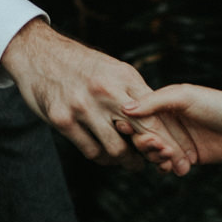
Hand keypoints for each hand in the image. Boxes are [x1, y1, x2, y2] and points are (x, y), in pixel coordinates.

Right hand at [0, 20, 192, 173]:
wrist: (39, 53)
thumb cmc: (82, 65)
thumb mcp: (114, 70)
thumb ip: (136, 93)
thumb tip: (161, 118)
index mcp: (124, 78)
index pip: (156, 116)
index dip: (172, 140)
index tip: (182, 157)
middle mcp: (105, 92)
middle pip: (141, 134)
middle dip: (157, 155)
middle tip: (165, 168)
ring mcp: (82, 106)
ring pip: (116, 149)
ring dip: (127, 161)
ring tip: (132, 163)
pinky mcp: (61, 119)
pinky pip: (90, 151)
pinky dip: (102, 159)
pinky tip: (106, 157)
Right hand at [120, 83, 221, 168]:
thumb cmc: (217, 103)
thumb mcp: (183, 96)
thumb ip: (154, 101)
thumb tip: (125, 109)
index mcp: (163, 106)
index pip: (137, 118)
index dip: (131, 126)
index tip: (128, 128)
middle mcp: (168, 124)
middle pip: (142, 139)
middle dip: (145, 144)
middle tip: (156, 144)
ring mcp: (177, 141)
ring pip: (154, 155)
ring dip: (156, 157)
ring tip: (168, 154)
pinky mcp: (188, 157)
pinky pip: (169, 166)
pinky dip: (168, 168)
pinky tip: (179, 166)